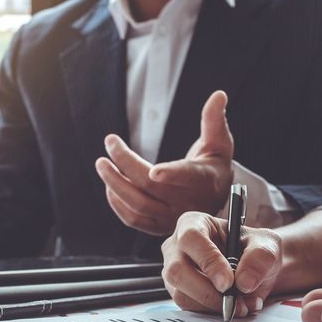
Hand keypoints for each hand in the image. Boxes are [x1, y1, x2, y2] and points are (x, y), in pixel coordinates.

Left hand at [95, 90, 233, 235]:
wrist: (213, 199)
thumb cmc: (214, 165)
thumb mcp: (219, 142)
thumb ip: (214, 120)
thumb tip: (218, 95)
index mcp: (204, 180)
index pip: (188, 177)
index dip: (171, 174)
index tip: (154, 170)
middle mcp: (188, 203)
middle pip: (151, 187)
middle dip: (126, 164)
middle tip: (110, 143)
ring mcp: (171, 218)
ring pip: (137, 205)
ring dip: (115, 184)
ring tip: (101, 164)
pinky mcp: (158, 227)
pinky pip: (132, 219)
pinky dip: (116, 202)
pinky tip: (109, 184)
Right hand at [161, 211, 281, 317]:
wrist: (254, 270)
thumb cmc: (255, 249)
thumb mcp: (267, 245)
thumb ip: (260, 257)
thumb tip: (244, 282)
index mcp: (194, 223)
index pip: (191, 238)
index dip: (208, 261)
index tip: (228, 282)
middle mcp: (177, 247)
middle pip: (177, 270)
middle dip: (206, 291)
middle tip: (233, 301)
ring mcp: (174, 271)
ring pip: (181, 293)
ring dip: (212, 305)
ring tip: (241, 305)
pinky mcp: (179, 292)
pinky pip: (188, 307)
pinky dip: (212, 312)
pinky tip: (232, 306)